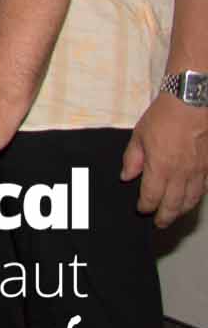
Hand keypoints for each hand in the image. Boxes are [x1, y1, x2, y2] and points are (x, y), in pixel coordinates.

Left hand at [122, 94, 207, 226]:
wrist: (191, 103)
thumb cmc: (164, 116)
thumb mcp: (139, 135)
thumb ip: (132, 159)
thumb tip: (126, 177)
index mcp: (160, 167)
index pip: (152, 196)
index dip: (146, 206)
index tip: (141, 210)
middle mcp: (181, 174)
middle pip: (173, 204)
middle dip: (165, 216)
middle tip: (159, 223)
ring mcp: (198, 171)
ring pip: (191, 200)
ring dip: (182, 211)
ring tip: (174, 215)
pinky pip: (204, 188)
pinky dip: (196, 198)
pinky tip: (192, 198)